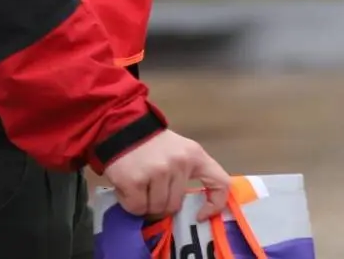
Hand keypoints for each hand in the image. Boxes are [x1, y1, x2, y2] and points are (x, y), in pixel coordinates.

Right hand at [103, 129, 231, 221]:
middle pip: (175, 205)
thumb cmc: (152, 145)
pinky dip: (131, 203)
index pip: (221, 183)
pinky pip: (137, 208)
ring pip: (156, 208)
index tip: (200, 215)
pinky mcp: (135, 180)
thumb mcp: (179, 152)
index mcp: (195, 155)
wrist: (122, 127)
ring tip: (139, 186)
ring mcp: (158, 172)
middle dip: (161, 205)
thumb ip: (186, 175)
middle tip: (151, 192)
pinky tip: (128, 188)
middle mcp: (179, 163)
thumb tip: (187, 209)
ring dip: (145, 204)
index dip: (214, 205)